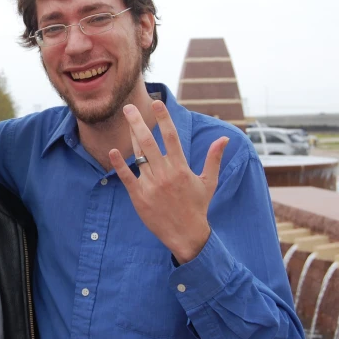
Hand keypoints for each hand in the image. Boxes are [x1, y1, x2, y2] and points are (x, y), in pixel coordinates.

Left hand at [108, 101, 228, 263]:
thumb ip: (213, 158)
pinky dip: (120, 164)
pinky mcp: (139, 197)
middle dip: (138, 123)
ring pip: (139, 156)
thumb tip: (225, 138)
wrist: (186, 235)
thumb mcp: (208, 182)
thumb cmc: (197, 206)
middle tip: (128, 107)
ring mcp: (151, 185)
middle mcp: (165, 174)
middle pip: (149, 142)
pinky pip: (127, 177)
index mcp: (181, 169)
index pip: (172, 137)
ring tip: (127, 121)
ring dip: (131, 137)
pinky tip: (113, 151)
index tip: (157, 103)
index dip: (164, 118)